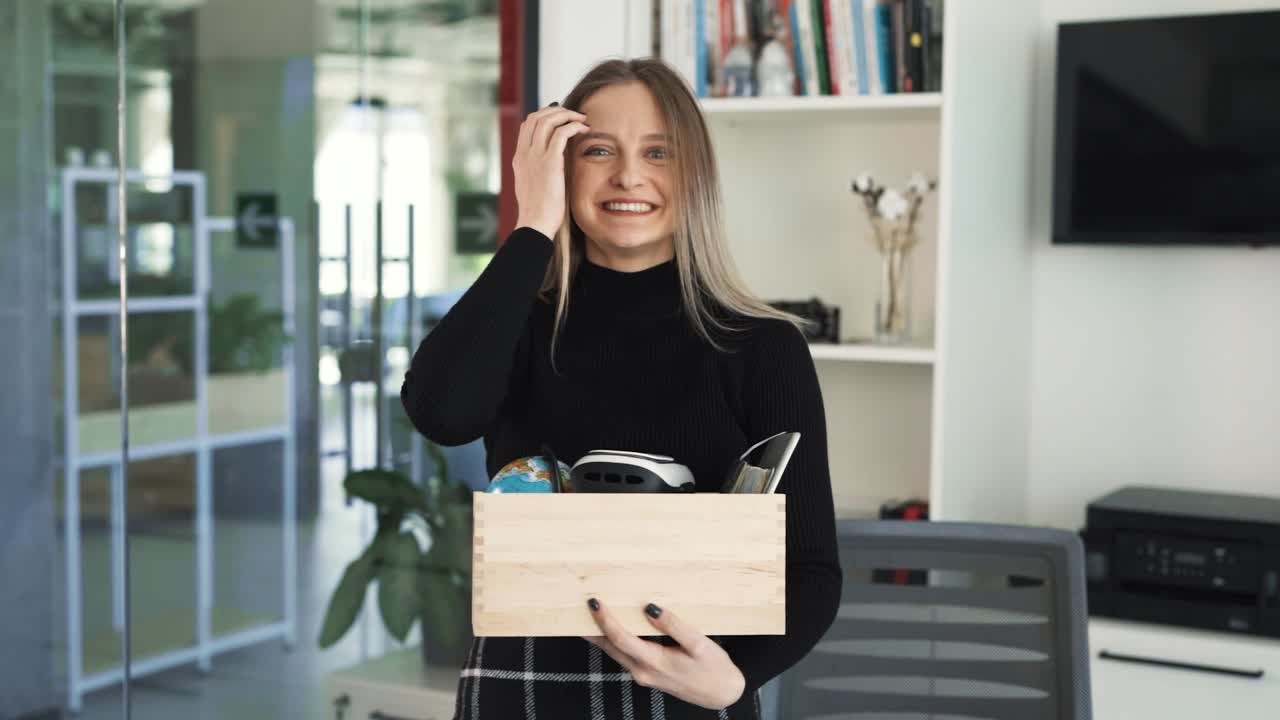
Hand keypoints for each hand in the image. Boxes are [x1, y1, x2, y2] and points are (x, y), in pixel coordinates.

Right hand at [513, 104, 589, 239]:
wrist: (535, 224)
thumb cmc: (539, 211)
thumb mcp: (533, 186)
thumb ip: (538, 170)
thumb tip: (553, 162)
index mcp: (520, 158)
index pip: (528, 124)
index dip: (545, 116)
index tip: (562, 119)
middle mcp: (525, 153)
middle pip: (537, 116)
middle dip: (557, 111)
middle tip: (574, 115)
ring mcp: (535, 156)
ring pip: (548, 120)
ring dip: (568, 115)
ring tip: (582, 119)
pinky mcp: (549, 162)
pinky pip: (561, 132)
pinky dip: (574, 126)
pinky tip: (585, 130)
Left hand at [584, 598, 745, 710]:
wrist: (722, 694)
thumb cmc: (714, 669)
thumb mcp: (699, 644)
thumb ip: (674, 625)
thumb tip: (650, 608)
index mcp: (654, 663)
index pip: (620, 638)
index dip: (605, 620)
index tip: (594, 602)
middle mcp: (643, 671)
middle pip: (609, 647)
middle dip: (592, 628)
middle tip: (579, 607)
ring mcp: (644, 675)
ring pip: (614, 653)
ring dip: (600, 635)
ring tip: (589, 616)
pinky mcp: (648, 675)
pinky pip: (624, 656)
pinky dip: (614, 641)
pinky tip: (613, 630)